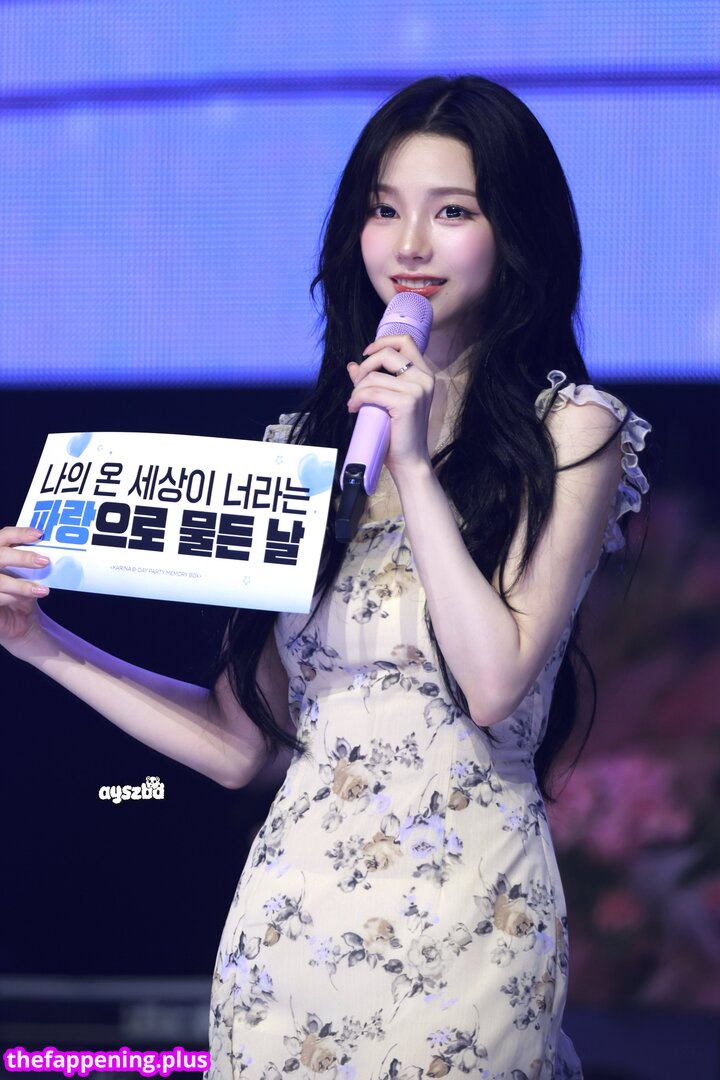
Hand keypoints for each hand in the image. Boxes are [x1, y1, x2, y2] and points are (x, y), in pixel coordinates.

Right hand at [0, 527, 49, 647]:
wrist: (19, 623)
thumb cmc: (22, 595)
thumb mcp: (29, 577)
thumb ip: (35, 563)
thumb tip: (56, 551)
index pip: (3, 536)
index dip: (19, 533)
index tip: (39, 535)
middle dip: (21, 557)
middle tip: (44, 561)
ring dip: (21, 585)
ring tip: (41, 590)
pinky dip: (13, 597)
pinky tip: (25, 600)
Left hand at [346, 332, 434, 478]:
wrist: (409, 460)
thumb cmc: (398, 433)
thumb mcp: (386, 401)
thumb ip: (373, 381)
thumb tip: (352, 366)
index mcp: (424, 374)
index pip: (405, 341)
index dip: (382, 342)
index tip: (366, 354)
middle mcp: (424, 378)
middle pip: (387, 353)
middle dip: (365, 366)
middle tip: (356, 386)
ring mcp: (417, 389)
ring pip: (374, 376)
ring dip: (358, 389)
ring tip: (355, 403)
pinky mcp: (407, 402)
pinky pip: (371, 392)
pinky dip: (357, 398)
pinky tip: (354, 408)